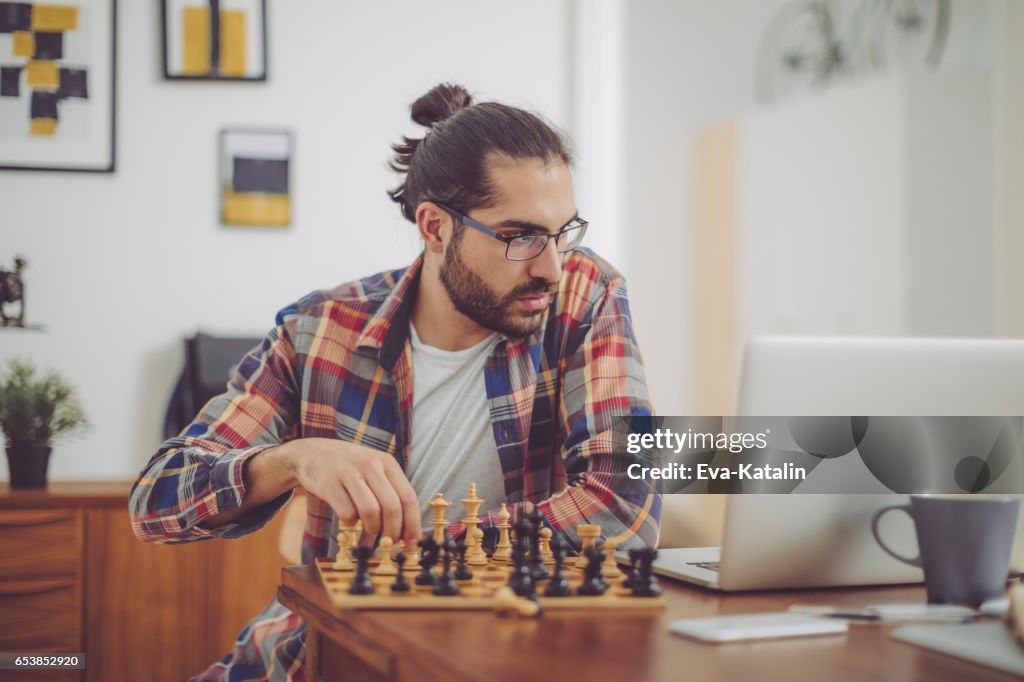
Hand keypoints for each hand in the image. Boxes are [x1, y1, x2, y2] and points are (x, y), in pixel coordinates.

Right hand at [282, 438, 421, 545]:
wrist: (312, 452)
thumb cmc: (349, 468)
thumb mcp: (374, 470)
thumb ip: (390, 494)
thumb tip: (407, 532)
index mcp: (387, 462)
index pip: (408, 497)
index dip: (413, 524)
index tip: (412, 542)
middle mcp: (370, 465)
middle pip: (392, 507)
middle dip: (393, 532)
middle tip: (388, 542)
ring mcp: (349, 472)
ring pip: (371, 511)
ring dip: (372, 529)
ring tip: (368, 531)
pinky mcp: (329, 483)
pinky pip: (347, 513)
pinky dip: (350, 523)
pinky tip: (349, 519)